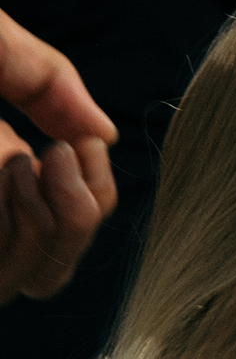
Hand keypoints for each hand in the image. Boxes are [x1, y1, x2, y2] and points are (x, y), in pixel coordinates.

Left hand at [0, 10, 116, 303]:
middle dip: (85, 211)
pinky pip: (14, 277)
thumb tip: (104, 135)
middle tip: (61, 152)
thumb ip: (47, 79)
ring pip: (43, 278)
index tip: (82, 142)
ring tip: (26, 155)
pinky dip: (32, 224)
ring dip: (57, 216)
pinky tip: (8, 167)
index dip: (98, 193)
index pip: (75, 220)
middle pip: (62, 263)